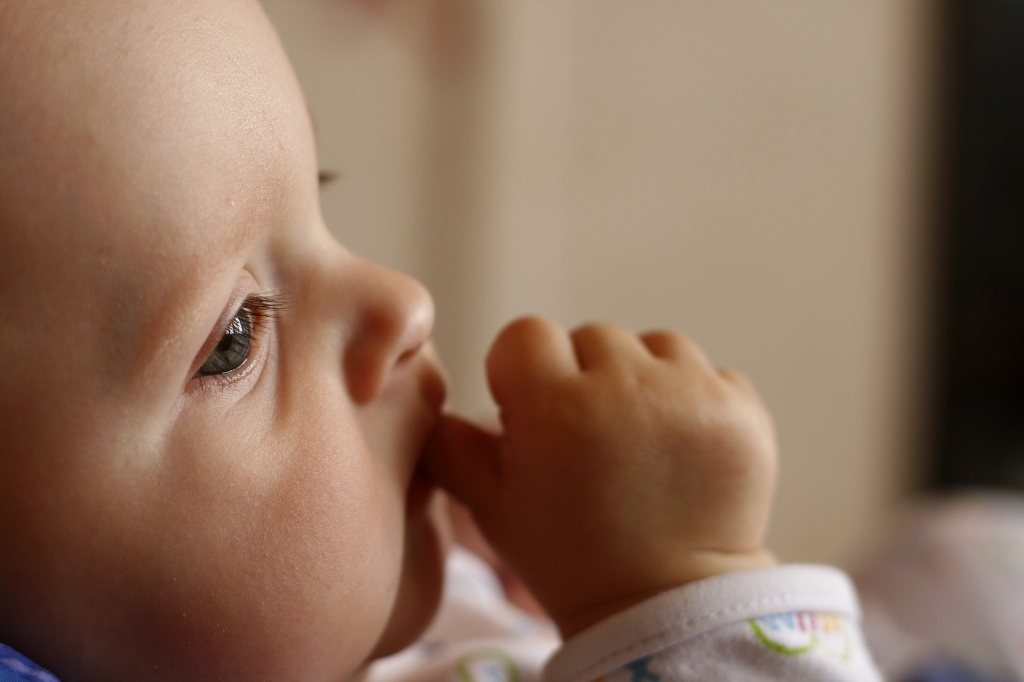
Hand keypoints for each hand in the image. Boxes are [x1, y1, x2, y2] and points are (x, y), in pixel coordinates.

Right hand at [425, 317, 776, 637]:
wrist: (665, 605)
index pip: (526, 334)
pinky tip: (680, 452)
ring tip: (638, 444)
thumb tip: (437, 396)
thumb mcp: (491, 506)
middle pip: (591, 337)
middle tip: (590, 442)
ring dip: (642, 381)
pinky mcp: (743, 411)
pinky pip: (708, 373)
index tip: (533, 416)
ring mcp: (694, 396)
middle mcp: (628, 388)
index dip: (521, 374)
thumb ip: (451, 443)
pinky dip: (693, 402)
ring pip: (653, 346)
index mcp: (556, 407)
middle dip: (582, 378)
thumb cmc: (569, 556)